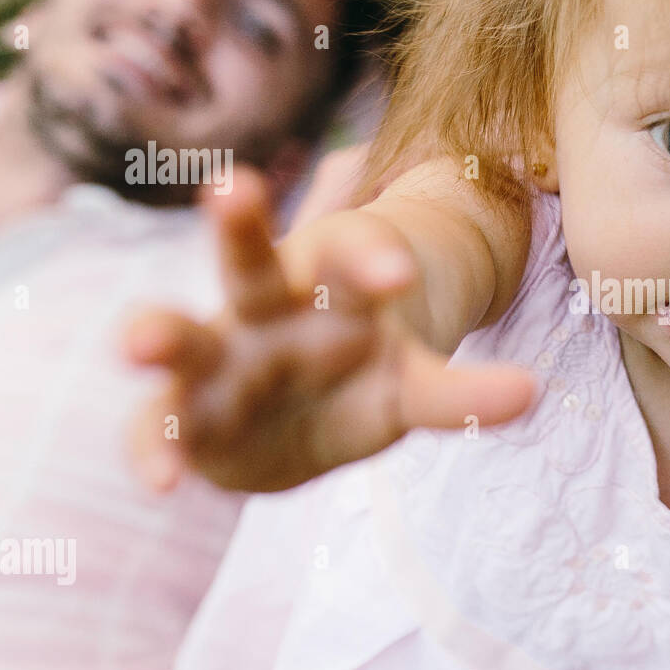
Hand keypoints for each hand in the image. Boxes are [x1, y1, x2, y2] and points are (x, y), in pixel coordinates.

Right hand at [123, 167, 539, 493]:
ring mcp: (220, 361)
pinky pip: (158, 426)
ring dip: (162, 331)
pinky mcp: (186, 415)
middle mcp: (269, 314)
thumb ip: (459, 395)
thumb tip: (532, 392)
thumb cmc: (360, 382)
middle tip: (232, 188)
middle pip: (253, 264)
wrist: (301, 425)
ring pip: (186, 335)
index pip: (353, 259)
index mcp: (333, 294)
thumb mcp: (412, 387)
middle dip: (240, 229)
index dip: (373, 259)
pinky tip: (165, 481)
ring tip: (138, 340)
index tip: (400, 271)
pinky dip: (155, 448)